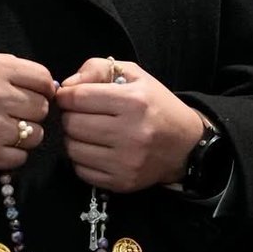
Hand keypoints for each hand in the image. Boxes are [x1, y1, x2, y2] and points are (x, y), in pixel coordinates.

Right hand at [0, 51, 55, 178]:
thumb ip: (3, 68)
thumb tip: (43, 82)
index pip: (42, 77)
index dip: (43, 88)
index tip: (35, 95)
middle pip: (41, 107)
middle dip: (31, 112)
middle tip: (13, 114)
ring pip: (35, 134)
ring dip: (24, 135)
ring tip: (2, 131)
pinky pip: (20, 157)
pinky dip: (11, 155)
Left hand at [56, 57, 205, 191]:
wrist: (186, 145)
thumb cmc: (155, 104)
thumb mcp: (132, 74)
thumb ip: (97, 68)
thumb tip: (67, 85)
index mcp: (133, 102)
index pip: (78, 98)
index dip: (66, 95)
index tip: (69, 96)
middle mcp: (131, 133)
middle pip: (72, 124)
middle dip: (69, 116)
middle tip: (79, 114)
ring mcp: (127, 162)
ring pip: (73, 149)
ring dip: (73, 138)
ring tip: (86, 131)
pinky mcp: (123, 182)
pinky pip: (82, 171)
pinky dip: (81, 159)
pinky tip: (94, 149)